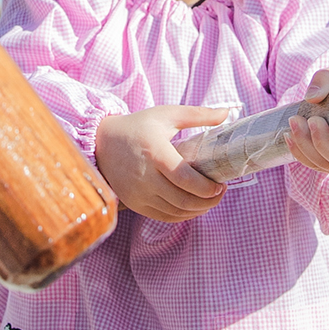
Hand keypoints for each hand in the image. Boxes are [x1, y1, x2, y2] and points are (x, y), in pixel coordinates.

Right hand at [94, 107, 228, 222]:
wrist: (101, 143)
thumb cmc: (137, 127)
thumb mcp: (166, 114)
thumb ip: (198, 114)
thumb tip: (227, 112)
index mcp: (155, 153)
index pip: (185, 179)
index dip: (207, 188)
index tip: (221, 185)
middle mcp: (145, 177)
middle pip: (183, 200)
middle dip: (208, 202)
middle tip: (220, 193)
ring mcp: (138, 193)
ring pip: (175, 212)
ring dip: (198, 210)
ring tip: (209, 200)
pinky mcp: (135, 203)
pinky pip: (163, 217)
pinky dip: (182, 216)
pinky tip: (192, 207)